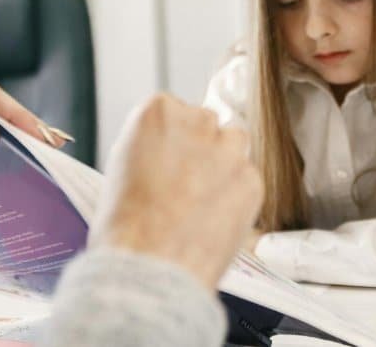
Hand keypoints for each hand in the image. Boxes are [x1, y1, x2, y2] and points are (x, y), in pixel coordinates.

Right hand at [92, 92, 262, 289]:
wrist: (149, 264)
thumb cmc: (125, 224)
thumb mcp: (123, 165)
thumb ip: (153, 144)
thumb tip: (168, 147)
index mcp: (159, 111)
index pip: (175, 110)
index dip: (171, 139)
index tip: (166, 159)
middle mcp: (198, 121)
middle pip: (207, 123)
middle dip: (200, 147)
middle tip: (185, 183)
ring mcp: (230, 150)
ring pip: (235, 144)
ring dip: (224, 163)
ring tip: (202, 199)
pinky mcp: (252, 180)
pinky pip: (248, 179)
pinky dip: (237, 196)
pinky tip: (215, 219)